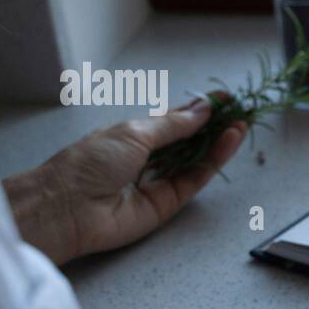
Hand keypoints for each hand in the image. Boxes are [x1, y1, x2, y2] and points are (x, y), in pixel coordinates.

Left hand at [2, 100, 245, 264]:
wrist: (67, 208)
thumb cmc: (89, 163)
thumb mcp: (133, 133)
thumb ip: (173, 124)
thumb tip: (202, 110)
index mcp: (133, 136)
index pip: (173, 120)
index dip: (198, 110)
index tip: (223, 99)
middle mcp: (148, 158)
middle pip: (189, 141)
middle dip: (214, 126)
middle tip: (240, 112)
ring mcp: (159, 181)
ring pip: (197, 160)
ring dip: (219, 142)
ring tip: (241, 124)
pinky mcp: (167, 204)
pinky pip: (195, 179)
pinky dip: (214, 161)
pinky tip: (228, 142)